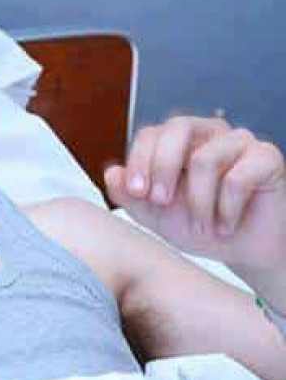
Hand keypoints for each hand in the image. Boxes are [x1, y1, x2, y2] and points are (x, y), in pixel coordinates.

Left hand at [104, 116, 285, 270]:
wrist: (242, 251)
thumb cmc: (199, 226)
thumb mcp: (154, 215)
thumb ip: (129, 194)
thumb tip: (112, 174)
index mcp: (177, 141)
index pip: (151, 133)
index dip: (140, 160)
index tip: (138, 192)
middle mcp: (208, 133)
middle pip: (178, 128)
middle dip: (163, 168)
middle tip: (162, 203)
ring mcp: (239, 142)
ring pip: (205, 159)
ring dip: (198, 203)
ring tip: (202, 226)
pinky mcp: (267, 158)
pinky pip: (239, 177)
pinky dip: (227, 209)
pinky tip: (226, 225)